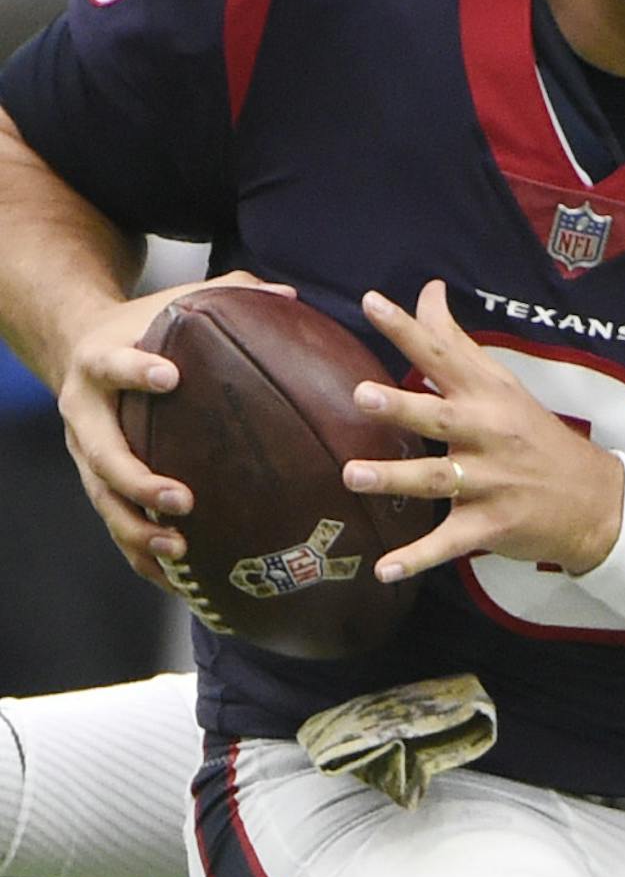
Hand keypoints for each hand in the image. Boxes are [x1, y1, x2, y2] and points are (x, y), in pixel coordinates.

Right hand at [55, 271, 295, 585]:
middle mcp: (84, 412)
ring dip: (138, 529)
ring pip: (103, 500)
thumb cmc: (147, 325)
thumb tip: (293, 297)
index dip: (135, 371)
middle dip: (138, 480)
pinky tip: (181, 582)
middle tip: (182, 499)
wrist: (79, 346)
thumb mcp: (180, 301)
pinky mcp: (97, 483)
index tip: (168, 376)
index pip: (113, 365)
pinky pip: (116, 527)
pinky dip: (143, 555)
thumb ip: (233, 294)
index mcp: (102, 361)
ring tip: (180, 549)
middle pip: (101, 453)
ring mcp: (86, 454)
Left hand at [339, 281, 623, 581]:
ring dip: (396, 478)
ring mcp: (492, 482)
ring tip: (352, 475)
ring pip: (438, 480)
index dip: (407, 329)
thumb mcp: (503, 386)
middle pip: (440, 418)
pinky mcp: (492, 524)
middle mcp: (489, 435)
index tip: (372, 302)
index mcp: (488, 397)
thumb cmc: (535, 437)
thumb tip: (428, 291)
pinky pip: (449, 543)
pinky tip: (384, 570)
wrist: (596, 500)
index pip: (443, 355)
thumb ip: (456, 343)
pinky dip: (418, 557)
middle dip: (402, 408)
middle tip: (361, 395)